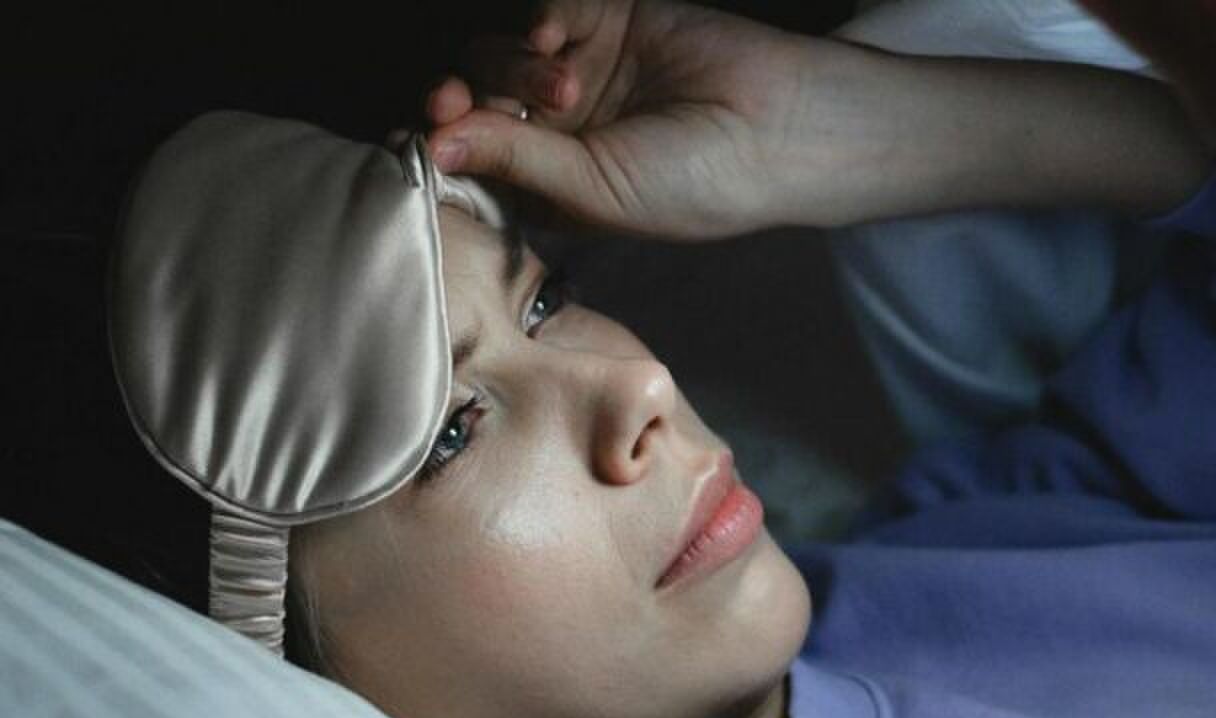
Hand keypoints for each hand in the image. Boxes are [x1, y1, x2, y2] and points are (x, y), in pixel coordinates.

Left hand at [427, 0, 810, 238]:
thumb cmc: (699, 184)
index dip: (442, 145)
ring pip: (502, 52)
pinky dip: (541, 17)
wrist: (780, 128)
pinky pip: (552, 9)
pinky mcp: (611, 19)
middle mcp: (562, 129)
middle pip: (476, 100)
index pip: (475, 160)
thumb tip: (430, 146)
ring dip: (512, 64)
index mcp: (555, 185)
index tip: (423, 136)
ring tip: (566, 84)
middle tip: (460, 101)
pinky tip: (558, 39)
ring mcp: (584, 71)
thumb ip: (514, 162)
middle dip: (462, 99)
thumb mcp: (595, 189)